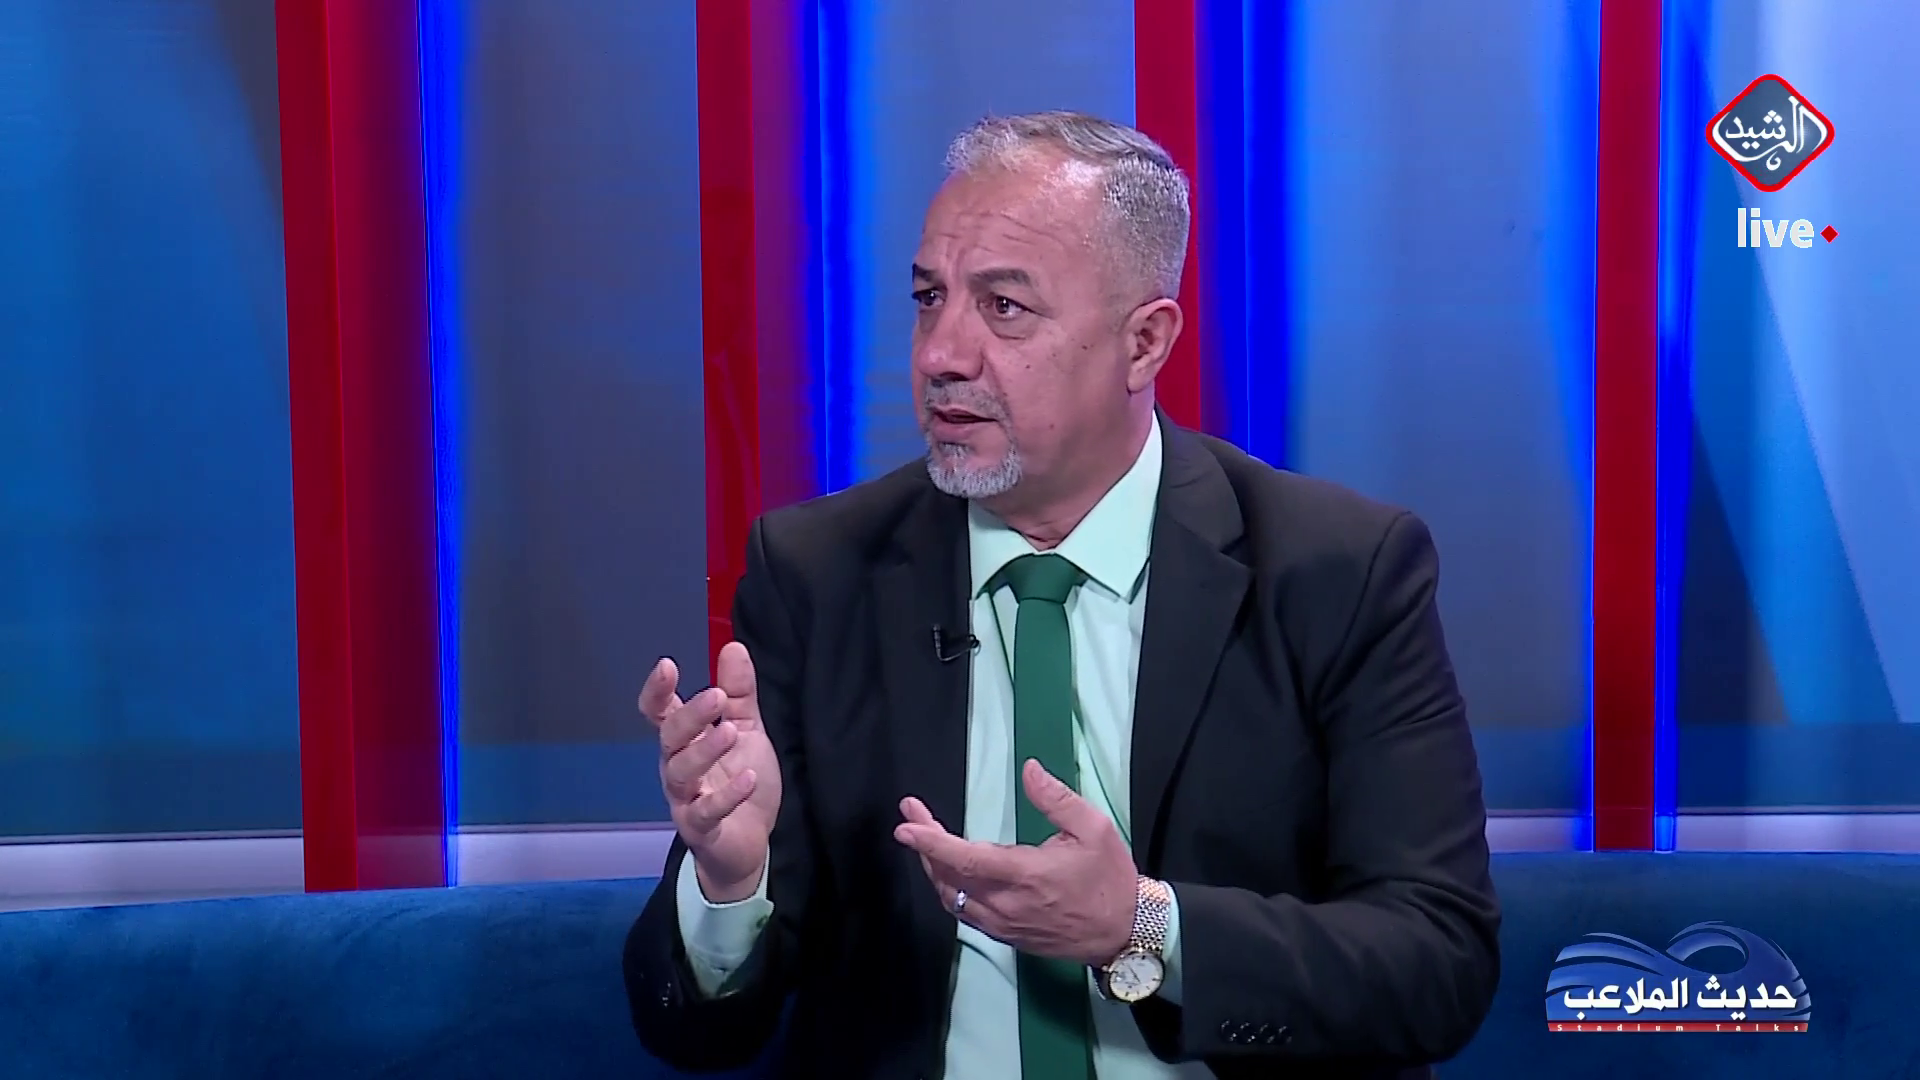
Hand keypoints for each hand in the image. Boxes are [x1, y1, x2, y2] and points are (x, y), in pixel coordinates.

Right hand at [640, 642, 782, 902]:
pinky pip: (707, 812)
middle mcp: (677, 767)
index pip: (660, 712)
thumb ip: (739, 693)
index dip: (658, 690)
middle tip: (716, 696)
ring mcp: (686, 800)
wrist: (749, 843)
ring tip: (731, 732)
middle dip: (689, 715)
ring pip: (681, 773)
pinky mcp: (701, 830)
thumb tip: (733, 646)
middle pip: (670, 738)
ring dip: (704, 750)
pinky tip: (747, 778)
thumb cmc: (739, 779)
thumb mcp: (746, 729)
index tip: (667, 665)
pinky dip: (727, 795)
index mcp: (684, 740)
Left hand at [893, 759, 1136, 965]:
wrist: (1125, 932)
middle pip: (947, 877)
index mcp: (1024, 874)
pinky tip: (950, 871)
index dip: (931, 841)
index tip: (906, 825)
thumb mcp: (1094, 828)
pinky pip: (965, 912)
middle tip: (913, 817)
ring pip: (952, 898)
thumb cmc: (1109, 878)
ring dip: (934, 868)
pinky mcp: (1006, 936)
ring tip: (925, 838)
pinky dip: (950, 889)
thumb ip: (1056, 799)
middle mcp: (1005, 904)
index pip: (964, 858)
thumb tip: (1028, 769)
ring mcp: (1003, 924)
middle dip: (925, 845)